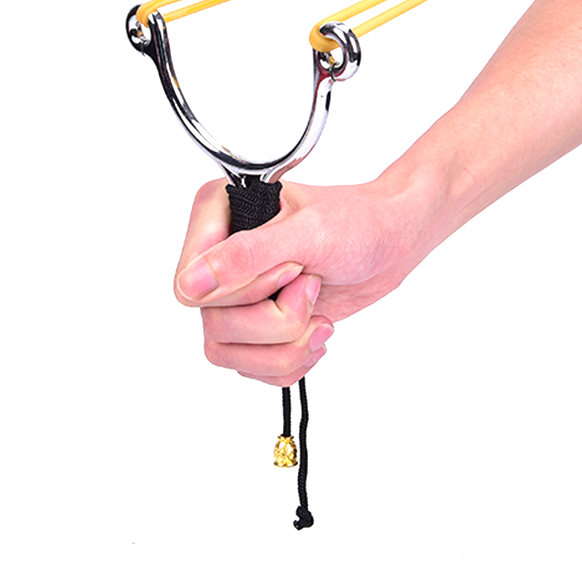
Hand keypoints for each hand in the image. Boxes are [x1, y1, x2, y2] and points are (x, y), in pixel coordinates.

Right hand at [173, 176, 423, 385]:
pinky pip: (250, 367)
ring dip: (285, 347)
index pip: (190, 283)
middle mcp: (219, 255)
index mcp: (218, 214)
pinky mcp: (257, 323)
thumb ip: (248, 256)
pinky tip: (316, 332)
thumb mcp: (308, 233)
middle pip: (214, 323)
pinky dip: (289, 361)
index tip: (291, 270)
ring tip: (319, 316)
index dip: (244, 292)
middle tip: (312, 285)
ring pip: (228, 352)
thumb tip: (191, 285)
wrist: (391, 242)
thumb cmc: (358, 224)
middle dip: (277, 320)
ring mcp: (237, 294)